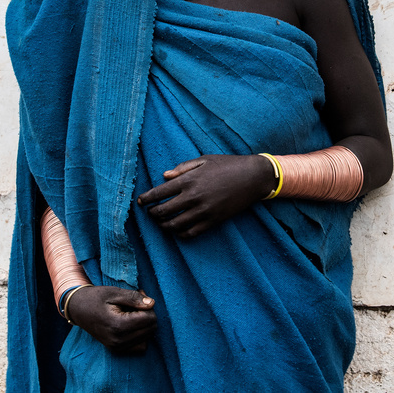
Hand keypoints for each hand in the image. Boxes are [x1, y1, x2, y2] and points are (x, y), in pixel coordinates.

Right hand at [66, 286, 156, 353]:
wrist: (78, 309)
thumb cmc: (96, 298)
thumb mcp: (115, 292)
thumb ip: (134, 298)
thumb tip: (152, 304)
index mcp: (118, 325)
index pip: (150, 318)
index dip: (147, 305)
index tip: (138, 295)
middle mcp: (118, 340)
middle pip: (151, 328)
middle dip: (147, 314)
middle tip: (134, 303)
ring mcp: (117, 347)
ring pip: (147, 337)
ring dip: (144, 324)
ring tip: (130, 313)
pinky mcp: (116, 350)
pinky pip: (140, 347)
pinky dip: (140, 336)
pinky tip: (130, 324)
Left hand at [136, 154, 275, 237]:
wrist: (253, 177)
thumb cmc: (228, 164)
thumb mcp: (204, 159)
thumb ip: (182, 168)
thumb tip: (164, 176)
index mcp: (189, 180)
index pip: (159, 193)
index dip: (146, 199)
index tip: (140, 202)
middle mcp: (194, 197)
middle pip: (164, 211)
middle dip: (153, 214)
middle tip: (150, 213)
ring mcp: (204, 211)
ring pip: (175, 225)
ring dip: (164, 226)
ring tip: (161, 223)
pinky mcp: (213, 221)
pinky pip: (192, 233)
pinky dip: (181, 234)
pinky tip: (177, 230)